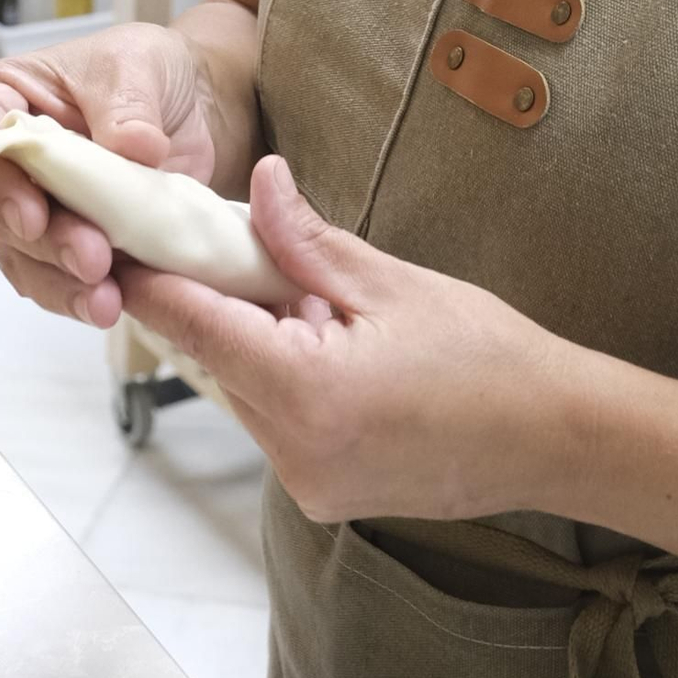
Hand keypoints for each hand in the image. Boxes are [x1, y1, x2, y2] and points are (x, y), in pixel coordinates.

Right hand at [0, 23, 217, 330]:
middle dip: (46, 242)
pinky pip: (64, 278)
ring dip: (62, 282)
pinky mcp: (73, 239)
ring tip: (105, 299)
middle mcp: (11, 159)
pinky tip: (112, 303)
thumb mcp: (139, 65)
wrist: (193, 104)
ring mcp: (40, 204)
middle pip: (1, 209)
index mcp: (7, 97)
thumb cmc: (146, 70)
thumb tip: (133, 146)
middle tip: (90, 258)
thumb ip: (129, 105)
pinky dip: (85, 295)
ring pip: (27, 256)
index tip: (31, 213)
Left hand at [119, 157, 572, 522]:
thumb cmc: (489, 357)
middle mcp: (294, 454)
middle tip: (226, 245)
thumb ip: (306, 241)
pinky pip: (277, 422)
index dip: (154, 282)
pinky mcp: (322, 494)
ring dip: (256, 341)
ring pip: (245, 391)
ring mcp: (308, 483)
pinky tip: (332, 344)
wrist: (554, 438)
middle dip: (217, 302)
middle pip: (218, 361)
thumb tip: (260, 183)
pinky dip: (285, 377)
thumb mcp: (390, 282)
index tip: (124, 242)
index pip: (197, 328)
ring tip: (310, 299)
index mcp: (306, 393)